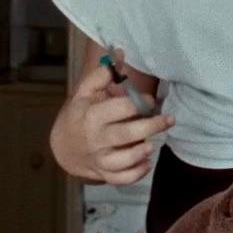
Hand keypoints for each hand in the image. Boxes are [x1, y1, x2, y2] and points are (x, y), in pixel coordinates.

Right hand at [50, 56, 173, 184]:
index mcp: (93, 116)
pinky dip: (137, 173)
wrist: (63, 146)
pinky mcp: (105, 173)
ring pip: (124, 160)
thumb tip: (120, 53)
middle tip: (169, 119)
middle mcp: (97, 139)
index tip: (150, 101)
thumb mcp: (85, 92)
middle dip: (152, 126)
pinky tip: (147, 162)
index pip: (121, 108)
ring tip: (154, 143)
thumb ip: (102, 74)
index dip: (140, 103)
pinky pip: (122, 178)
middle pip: (128, 134)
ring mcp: (101, 159)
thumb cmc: (79, 114)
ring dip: (143, 152)